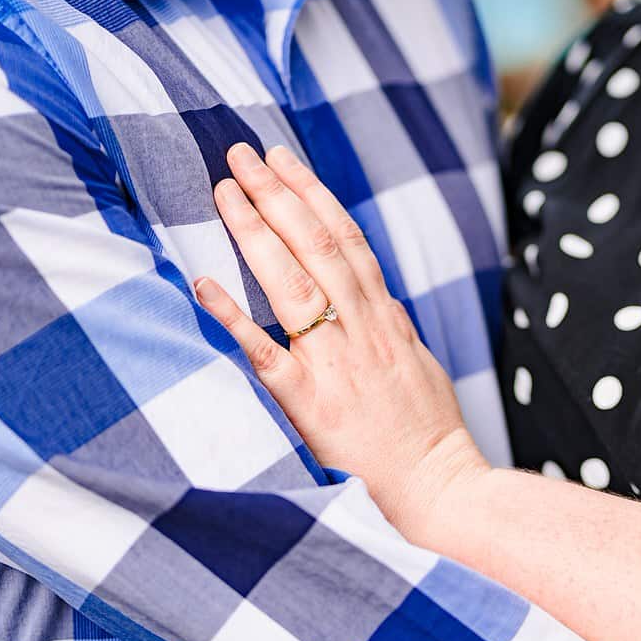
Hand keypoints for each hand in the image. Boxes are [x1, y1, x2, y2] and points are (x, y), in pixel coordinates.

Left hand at [193, 144, 489, 540]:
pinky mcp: (309, 402)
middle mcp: (360, 329)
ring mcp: (334, 362)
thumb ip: (397, 332)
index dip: (313, 196)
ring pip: (291, 281)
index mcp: (386, 319)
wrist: (438, 486)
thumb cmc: (430, 435)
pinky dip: (233, 316)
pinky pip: (264, 352)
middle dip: (277, 195)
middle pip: (316, 246)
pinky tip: (202, 282)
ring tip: (223, 190)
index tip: (284, 161)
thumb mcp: (421, 368)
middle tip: (241, 154)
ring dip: (254, 231)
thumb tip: (386, 304)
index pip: (347, 241)